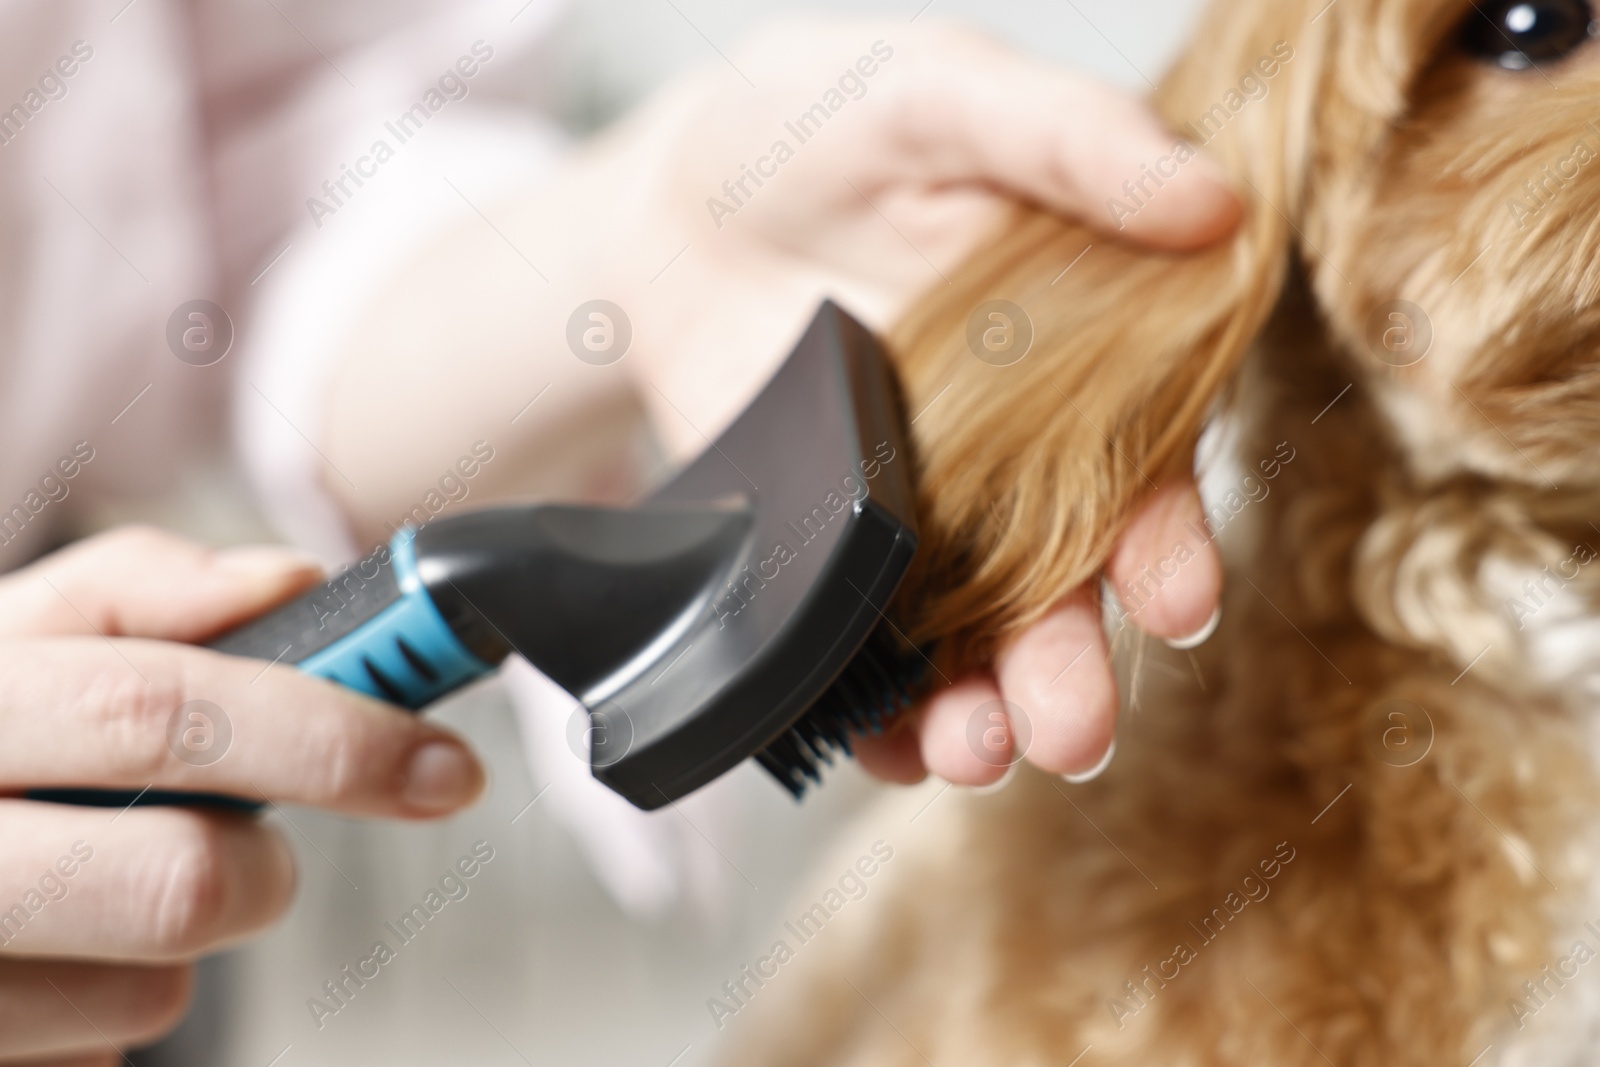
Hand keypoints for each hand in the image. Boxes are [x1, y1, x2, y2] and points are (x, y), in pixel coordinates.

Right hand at [0, 528, 484, 1062]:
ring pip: (154, 991)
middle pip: (179, 881)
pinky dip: (109, 1011)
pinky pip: (104, 1058)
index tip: (438, 762)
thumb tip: (286, 581)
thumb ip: (134, 591)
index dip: (326, 735)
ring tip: (108, 890)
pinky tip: (57, 958)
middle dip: (263, 870)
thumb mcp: (7, 643)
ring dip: (180, 944)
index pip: (161, 713)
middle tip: (266, 856)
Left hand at [613, 21, 1233, 785]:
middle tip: (1068, 733)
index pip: (1148, 471)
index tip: (1173, 602)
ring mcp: (917, 522)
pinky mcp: (825, 556)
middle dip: (1070, 669)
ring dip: (982, 712)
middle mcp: (1014, 466)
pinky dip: (870, 712)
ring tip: (973, 753)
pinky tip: (881, 747)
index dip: (1168, 542)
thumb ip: (1068, 141)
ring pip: (967, 643)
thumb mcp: (941, 94)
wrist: (674, 201)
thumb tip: (1215, 205)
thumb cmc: (822, 127)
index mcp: (1081, 365)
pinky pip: (854, 653)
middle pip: (1060, 590)